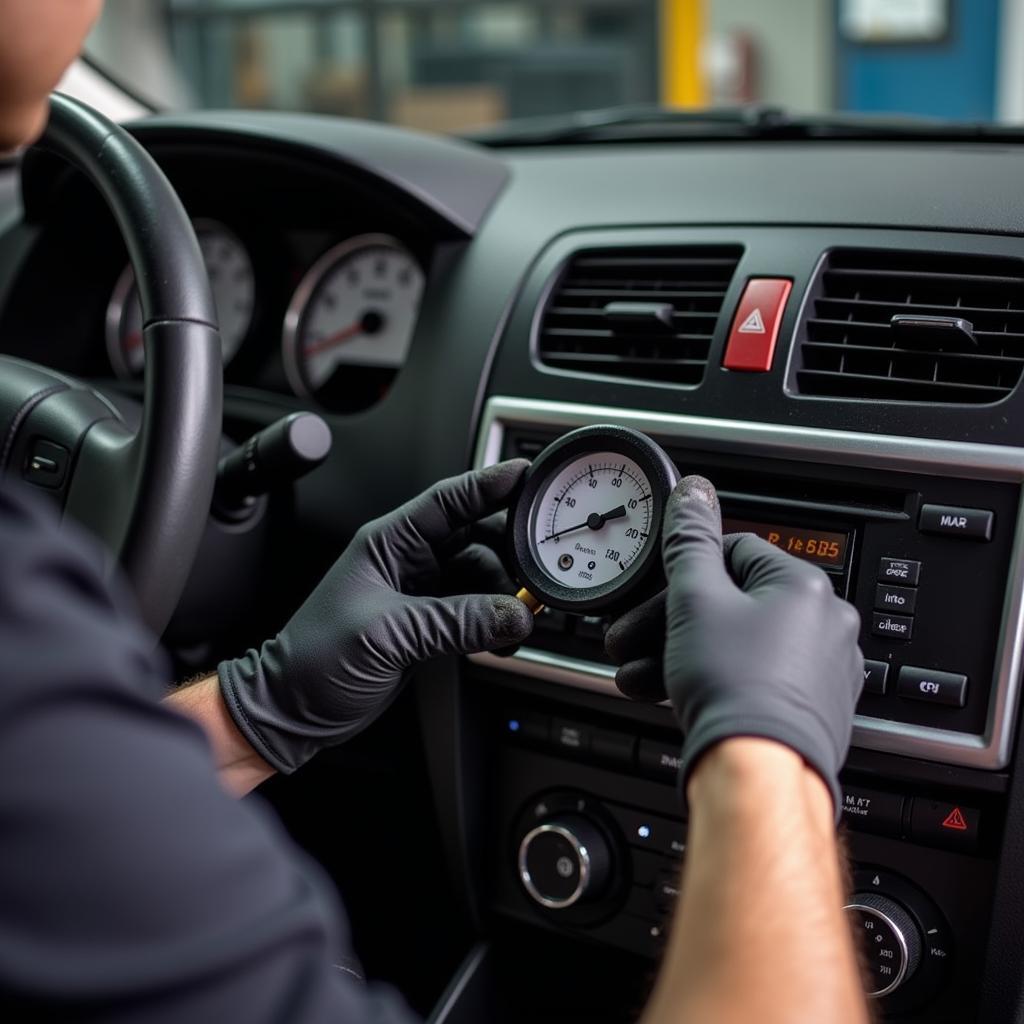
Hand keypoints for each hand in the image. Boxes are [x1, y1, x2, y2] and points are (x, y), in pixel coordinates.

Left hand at [218, 461, 534, 772]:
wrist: (292, 710)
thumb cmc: (313, 660)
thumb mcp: (388, 633)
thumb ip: (456, 621)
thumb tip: (513, 615)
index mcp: (389, 543)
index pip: (448, 500)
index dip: (489, 484)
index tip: (527, 476)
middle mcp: (408, 562)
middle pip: (475, 537)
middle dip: (510, 550)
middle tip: (539, 567)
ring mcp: (420, 594)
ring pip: (482, 577)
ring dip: (505, 595)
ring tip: (519, 618)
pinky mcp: (428, 627)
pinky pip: (475, 613)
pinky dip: (495, 623)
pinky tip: (503, 638)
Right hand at [605, 475, 863, 815]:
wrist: (758, 772)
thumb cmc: (735, 688)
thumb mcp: (695, 598)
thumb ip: (691, 540)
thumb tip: (694, 493)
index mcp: (804, 586)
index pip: (735, 552)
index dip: (685, 572)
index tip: (658, 592)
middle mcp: (825, 624)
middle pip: (733, 605)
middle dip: (672, 623)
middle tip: (637, 638)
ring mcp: (823, 671)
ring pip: (740, 646)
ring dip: (685, 655)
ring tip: (643, 675)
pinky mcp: (814, 709)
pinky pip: (757, 680)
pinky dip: (717, 682)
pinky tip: (679, 694)